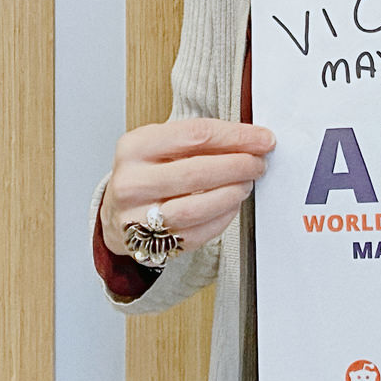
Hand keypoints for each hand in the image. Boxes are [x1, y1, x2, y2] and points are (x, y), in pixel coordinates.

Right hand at [100, 118, 275, 259]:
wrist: (117, 212)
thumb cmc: (147, 173)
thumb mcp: (162, 144)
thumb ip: (200, 139)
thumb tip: (251, 139)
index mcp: (135, 147)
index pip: (195, 135)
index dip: (236, 136)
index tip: (263, 138)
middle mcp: (132, 182)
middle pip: (198, 172)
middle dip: (239, 166)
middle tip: (258, 163)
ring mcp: (137, 217)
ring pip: (197, 207)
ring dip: (232, 194)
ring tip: (246, 183)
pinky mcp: (151, 245)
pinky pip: (197, 233)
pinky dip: (222, 217)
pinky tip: (231, 204)